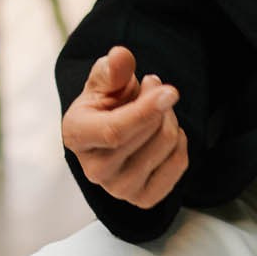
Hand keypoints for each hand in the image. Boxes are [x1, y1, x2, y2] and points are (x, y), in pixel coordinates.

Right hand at [62, 45, 188, 208]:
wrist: (109, 131)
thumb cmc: (104, 104)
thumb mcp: (103, 80)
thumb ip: (112, 69)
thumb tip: (120, 57)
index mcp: (77, 136)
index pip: (115, 131)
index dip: (146, 110)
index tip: (169, 91)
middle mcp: (94, 170)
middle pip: (147, 135)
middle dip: (159, 104)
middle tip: (151, 88)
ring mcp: (119, 190)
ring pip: (167, 146)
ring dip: (169, 119)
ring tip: (154, 111)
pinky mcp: (142, 199)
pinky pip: (179, 165)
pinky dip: (179, 142)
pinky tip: (162, 134)